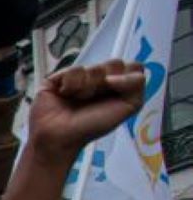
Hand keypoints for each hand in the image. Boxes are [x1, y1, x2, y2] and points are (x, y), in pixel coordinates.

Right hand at [26, 59, 147, 163]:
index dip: (127, 77)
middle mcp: (101, 79)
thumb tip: (118, 74)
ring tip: (78, 99)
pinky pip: (74, 70)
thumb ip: (137, 85)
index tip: (118, 91)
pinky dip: (71, 85)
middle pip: (115, 63)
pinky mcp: (61, 75)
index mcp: (119, 85)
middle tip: (96, 98)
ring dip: (88, 88)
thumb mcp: (128, 107)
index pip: (133, 67)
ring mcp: (82, 76)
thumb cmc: (91, 126)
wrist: (61, 136)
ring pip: (94, 67)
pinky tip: (65, 95)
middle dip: (106, 84)